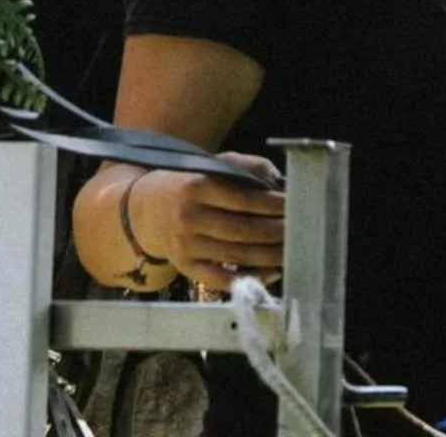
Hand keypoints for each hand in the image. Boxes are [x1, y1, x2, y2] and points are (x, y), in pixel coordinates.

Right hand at [129, 151, 285, 290]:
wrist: (145, 210)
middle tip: (301, 229)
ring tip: (293, 249)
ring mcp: (186, 245)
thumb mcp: (208, 166)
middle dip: (277, 231)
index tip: (295, 205)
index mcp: (196, 186)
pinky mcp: (186, 267)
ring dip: (271, 255)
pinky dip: (251, 277)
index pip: (243, 199)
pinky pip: (224, 278)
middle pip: (243, 230)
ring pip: (238, 255)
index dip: (272, 204)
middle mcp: (189, 216)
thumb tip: (277, 181)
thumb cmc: (186, 185)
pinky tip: (272, 271)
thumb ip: (243, 167)